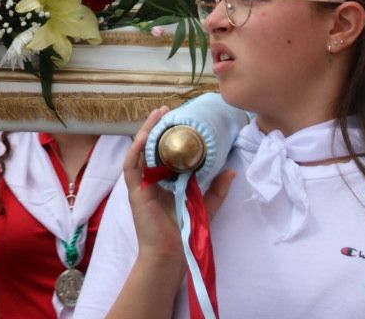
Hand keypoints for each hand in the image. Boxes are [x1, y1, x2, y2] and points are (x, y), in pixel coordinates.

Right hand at [124, 108, 235, 259]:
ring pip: (139, 151)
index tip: (178, 118)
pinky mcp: (135, 191)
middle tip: (166, 110)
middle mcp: (151, 180)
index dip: (168, 134)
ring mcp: (141, 185)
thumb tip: (232, 171)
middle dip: (156, 126)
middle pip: (150, 147)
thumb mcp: (205, 205)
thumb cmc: (186, 232)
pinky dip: (136, 149)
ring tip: (156, 115)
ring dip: (146, 132)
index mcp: (164, 181)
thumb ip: (217, 188)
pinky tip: (144, 136)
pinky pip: (131, 166)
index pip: (163, 152)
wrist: (172, 254)